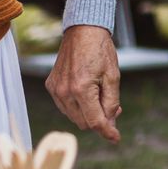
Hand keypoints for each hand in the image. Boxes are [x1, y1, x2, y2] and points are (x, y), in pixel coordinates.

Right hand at [46, 25, 122, 142]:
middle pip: (83, 122)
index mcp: (81, 89)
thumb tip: (109, 125)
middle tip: (113, 107)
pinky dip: (77, 105)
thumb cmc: (101, 51)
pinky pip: (65, 106)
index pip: (94, 121)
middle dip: (99, 119)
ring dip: (88, 113)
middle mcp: (64, 92)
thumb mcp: (113, 76)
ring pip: (73, 116)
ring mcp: (55, 89)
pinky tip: (87, 91)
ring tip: (100, 95)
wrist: (83, 30)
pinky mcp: (51, 85)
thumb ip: (111, 103)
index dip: (107, 131)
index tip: (116, 138)